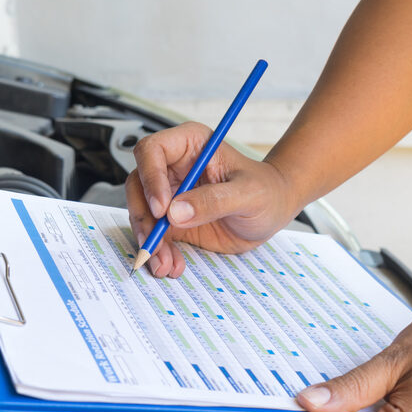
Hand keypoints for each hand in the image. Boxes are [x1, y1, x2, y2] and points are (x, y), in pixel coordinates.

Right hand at [125, 122, 298, 277]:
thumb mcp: (249, 193)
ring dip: (149, 241)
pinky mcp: (172, 221)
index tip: (162, 209)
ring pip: (142, 214)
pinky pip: (155, 236)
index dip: (150, 178)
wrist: (274, 211)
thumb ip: (215, 200)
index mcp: (189, 146)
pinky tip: (172, 265)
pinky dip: (159, 253)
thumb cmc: (267, 191)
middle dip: (142, 218)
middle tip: (153, 242)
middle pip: (138, 186)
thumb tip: (176, 212)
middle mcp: (173, 168)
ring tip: (164, 263)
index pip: (152, 151)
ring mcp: (170, 195)